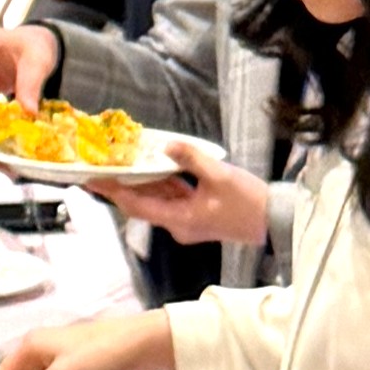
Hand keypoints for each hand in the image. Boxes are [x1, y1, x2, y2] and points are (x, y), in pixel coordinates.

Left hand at [85, 141, 271, 244]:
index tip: (94, 181)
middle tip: (101, 169)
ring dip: (143, 183)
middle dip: (123, 186)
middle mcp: (179, 224)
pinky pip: (173, 198)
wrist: (274, 222)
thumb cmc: (250, 203)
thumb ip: (191, 159)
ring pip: (158, 200)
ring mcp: (187, 221)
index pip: (137, 206)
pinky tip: (155, 167)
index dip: (114, 192)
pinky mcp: (197, 215)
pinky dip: (163, 184)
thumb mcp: (220, 176)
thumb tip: (167, 145)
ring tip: (122, 164)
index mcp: (180, 219)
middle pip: (143, 204)